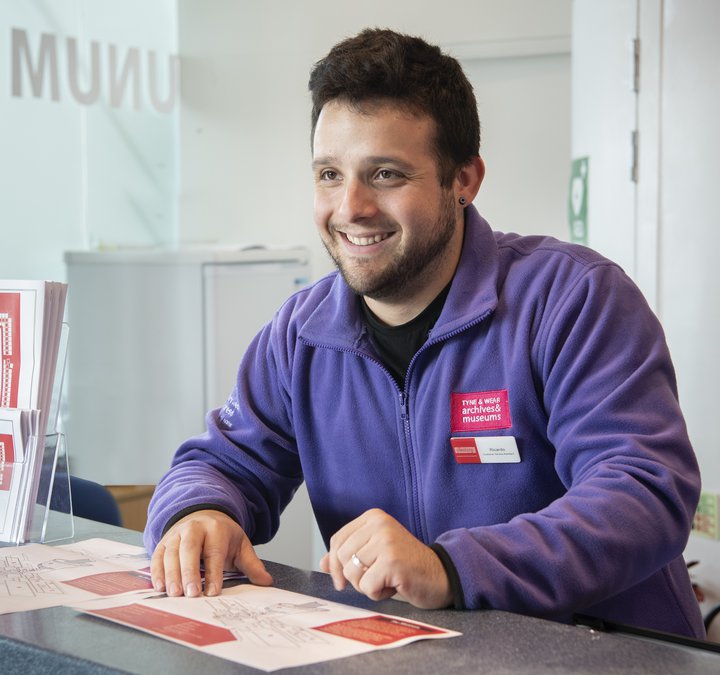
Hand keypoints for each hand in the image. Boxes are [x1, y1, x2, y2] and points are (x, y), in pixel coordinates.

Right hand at [150, 509, 271, 596]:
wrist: (203, 515)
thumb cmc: (222, 536)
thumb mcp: (240, 545)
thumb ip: (251, 564)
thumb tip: (266, 581)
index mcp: (216, 529)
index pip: (214, 551)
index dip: (213, 572)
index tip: (213, 592)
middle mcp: (194, 528)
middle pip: (190, 548)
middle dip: (189, 572)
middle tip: (191, 594)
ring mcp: (177, 534)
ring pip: (171, 552)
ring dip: (171, 574)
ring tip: (175, 594)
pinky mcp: (164, 541)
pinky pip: (157, 556)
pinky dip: (157, 571)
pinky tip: (160, 587)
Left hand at [319, 508, 451, 608]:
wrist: (440, 576)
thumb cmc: (405, 566)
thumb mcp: (375, 553)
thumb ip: (350, 554)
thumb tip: (323, 563)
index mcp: (373, 517)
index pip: (338, 539)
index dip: (334, 563)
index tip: (340, 580)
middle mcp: (379, 523)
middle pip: (342, 556)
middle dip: (353, 577)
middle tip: (373, 579)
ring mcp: (386, 540)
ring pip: (352, 572)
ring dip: (366, 586)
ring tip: (385, 580)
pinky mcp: (392, 560)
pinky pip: (366, 586)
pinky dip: (377, 593)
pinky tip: (393, 586)